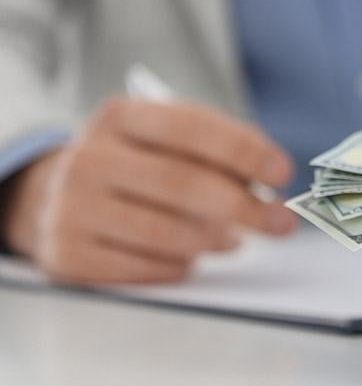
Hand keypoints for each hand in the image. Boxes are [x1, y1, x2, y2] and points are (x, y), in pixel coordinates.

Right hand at [0, 97, 295, 284]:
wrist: (54, 196)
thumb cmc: (136, 165)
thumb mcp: (165, 140)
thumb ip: (214, 152)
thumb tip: (269, 186)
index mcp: (119, 116)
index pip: (190, 128)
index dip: (243, 150)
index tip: (283, 172)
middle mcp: (87, 158)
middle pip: (181, 184)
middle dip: (244, 207)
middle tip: (282, 224)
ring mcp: (70, 208)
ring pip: (164, 232)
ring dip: (213, 240)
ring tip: (233, 240)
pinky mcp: (66, 255)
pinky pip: (142, 269)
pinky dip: (179, 266)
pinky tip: (190, 258)